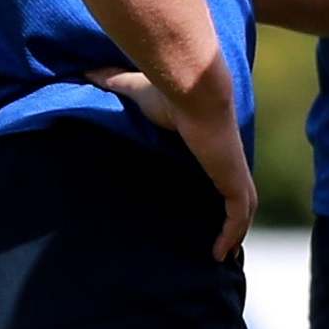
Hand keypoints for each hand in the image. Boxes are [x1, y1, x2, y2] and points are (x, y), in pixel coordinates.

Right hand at [90, 68, 258, 260]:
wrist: (192, 88)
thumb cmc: (167, 90)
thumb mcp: (133, 90)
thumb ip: (113, 83)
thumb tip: (85, 71)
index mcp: (209, 146)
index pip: (218, 172)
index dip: (215, 188)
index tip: (202, 207)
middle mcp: (225, 161)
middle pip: (237, 196)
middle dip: (233, 220)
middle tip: (222, 243)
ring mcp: (233, 172)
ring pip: (243, 210)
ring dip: (236, 233)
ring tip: (223, 257)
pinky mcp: (233, 181)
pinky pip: (238, 216)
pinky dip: (232, 234)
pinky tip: (221, 254)